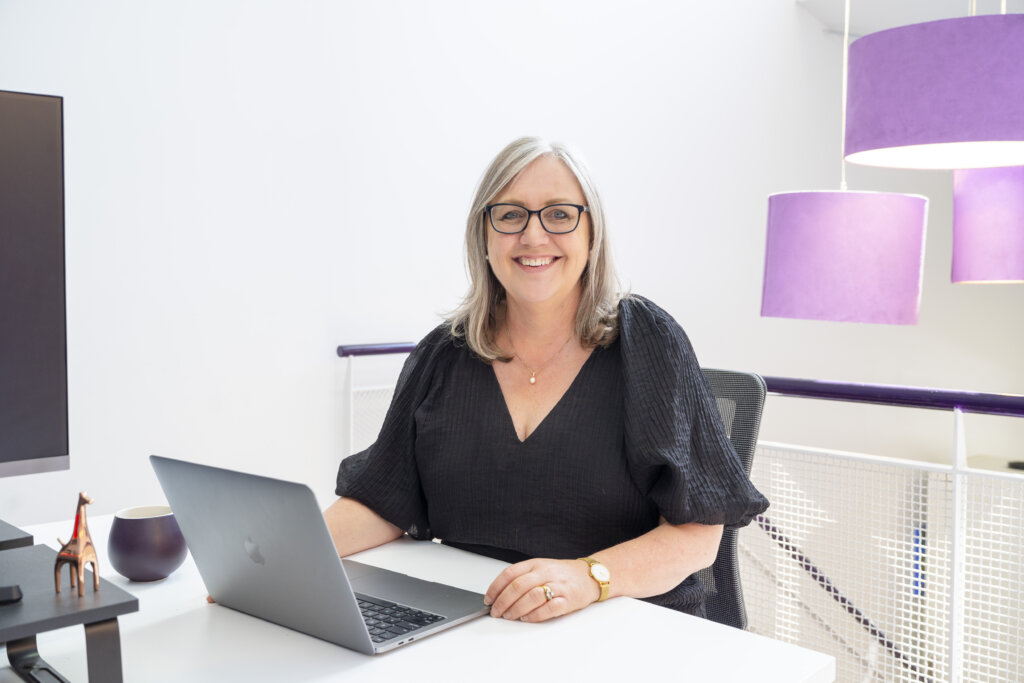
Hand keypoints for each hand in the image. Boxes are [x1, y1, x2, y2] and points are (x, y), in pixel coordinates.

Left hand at [484, 557, 599, 622]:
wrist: (589, 576)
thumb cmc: (561, 574)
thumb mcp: (540, 568)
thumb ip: (522, 578)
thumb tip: (498, 594)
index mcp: (536, 564)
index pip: (510, 574)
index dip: (496, 587)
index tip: (488, 599)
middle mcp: (545, 572)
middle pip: (518, 586)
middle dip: (502, 602)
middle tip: (496, 612)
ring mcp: (557, 585)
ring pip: (532, 597)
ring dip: (516, 609)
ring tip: (509, 616)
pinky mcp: (568, 599)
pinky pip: (549, 608)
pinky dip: (535, 615)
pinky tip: (527, 618)